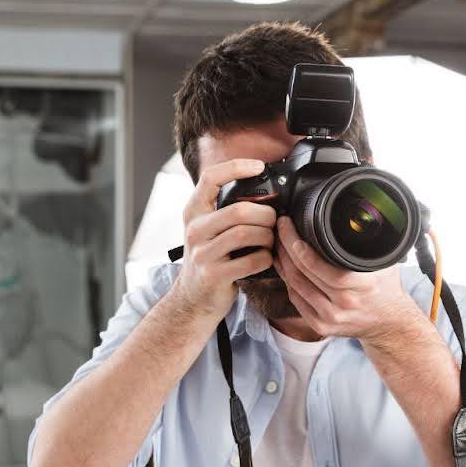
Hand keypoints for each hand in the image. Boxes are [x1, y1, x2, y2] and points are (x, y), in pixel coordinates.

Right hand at [171, 159, 276, 320]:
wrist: (192, 300)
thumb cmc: (209, 260)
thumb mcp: (207, 230)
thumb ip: (225, 211)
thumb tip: (265, 194)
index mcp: (193, 212)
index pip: (210, 178)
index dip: (236, 167)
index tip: (259, 166)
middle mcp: (194, 230)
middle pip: (240, 210)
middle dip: (265, 215)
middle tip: (273, 222)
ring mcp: (202, 254)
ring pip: (247, 234)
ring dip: (268, 237)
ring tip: (269, 241)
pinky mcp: (214, 275)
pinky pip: (252, 260)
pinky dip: (266, 259)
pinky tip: (264, 259)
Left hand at [273, 218, 422, 343]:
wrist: (389, 323)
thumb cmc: (386, 288)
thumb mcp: (386, 262)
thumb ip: (372, 243)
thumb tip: (360, 216)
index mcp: (363, 285)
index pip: (326, 269)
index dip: (304, 251)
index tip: (293, 230)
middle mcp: (345, 303)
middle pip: (304, 274)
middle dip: (287, 247)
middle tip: (282, 228)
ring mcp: (331, 317)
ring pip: (295, 285)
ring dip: (283, 262)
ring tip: (279, 243)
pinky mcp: (320, 325)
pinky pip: (295, 299)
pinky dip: (286, 280)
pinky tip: (283, 266)